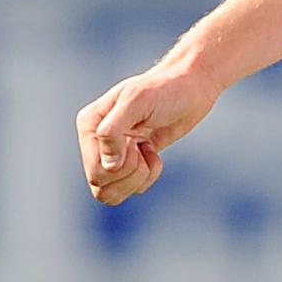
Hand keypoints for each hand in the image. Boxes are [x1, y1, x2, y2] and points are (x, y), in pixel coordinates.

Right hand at [75, 60, 218, 204]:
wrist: (191, 88)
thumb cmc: (166, 89)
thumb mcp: (138, 102)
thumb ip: (113, 130)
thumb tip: (107, 165)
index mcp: (90, 124)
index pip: (95, 168)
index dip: (120, 166)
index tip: (136, 144)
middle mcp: (96, 140)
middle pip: (100, 184)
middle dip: (129, 174)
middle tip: (143, 149)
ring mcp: (113, 152)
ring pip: (111, 193)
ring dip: (136, 179)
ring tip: (148, 154)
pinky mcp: (131, 161)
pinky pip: (130, 188)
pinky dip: (147, 177)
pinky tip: (153, 153)